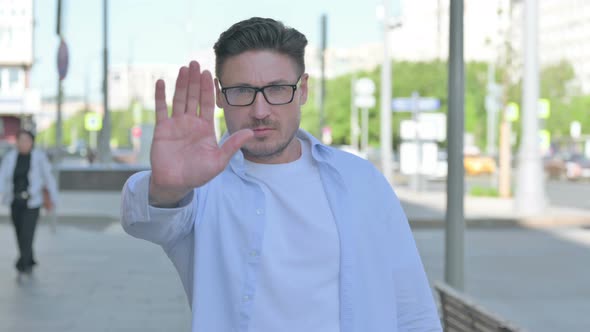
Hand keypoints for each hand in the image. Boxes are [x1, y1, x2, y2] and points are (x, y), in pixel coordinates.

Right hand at [149, 61, 252, 205]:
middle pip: (193, 96)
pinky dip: (160, 96)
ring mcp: (176, 124)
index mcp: (205, 127)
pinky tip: (161, 82)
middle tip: (195, 63)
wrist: (176, 184)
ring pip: (179, 99)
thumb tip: (250, 132)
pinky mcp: (162, 129)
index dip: (208, 88)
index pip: (208, 103)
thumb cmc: (198, 174)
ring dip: (181, 84)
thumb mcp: (219, 161)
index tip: (209, 73)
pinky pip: (161, 109)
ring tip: (183, 68)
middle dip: (195, 80)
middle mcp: (191, 122)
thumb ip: (232, 145)